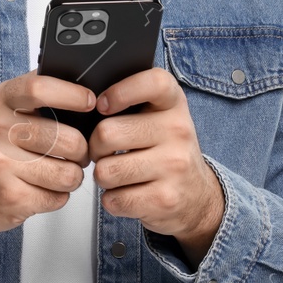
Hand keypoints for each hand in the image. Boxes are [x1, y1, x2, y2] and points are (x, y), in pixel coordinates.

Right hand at [0, 69, 97, 245]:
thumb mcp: (4, 109)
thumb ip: (38, 96)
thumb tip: (86, 93)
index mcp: (1, 101)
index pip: (40, 88)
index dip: (73, 95)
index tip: (90, 103)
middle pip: (67, 139)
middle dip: (82, 151)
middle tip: (76, 153)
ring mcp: (1, 164)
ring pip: (68, 174)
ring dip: (72, 177)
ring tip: (59, 173)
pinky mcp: (10, 196)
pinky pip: (57, 198)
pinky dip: (57, 196)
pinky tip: (42, 189)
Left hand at [88, 68, 223, 269]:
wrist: (198, 196)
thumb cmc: (166, 150)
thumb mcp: (159, 117)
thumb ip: (131, 103)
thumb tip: (84, 102)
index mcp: (174, 104)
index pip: (153, 82)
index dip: (121, 91)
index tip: (103, 104)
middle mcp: (178, 131)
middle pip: (108, 133)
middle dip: (95, 147)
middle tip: (105, 152)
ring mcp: (174, 166)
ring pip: (106, 171)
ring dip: (103, 176)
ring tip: (118, 173)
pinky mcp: (165, 199)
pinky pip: (114, 199)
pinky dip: (111, 200)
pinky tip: (127, 193)